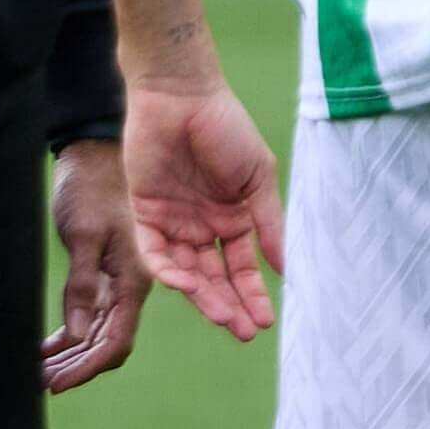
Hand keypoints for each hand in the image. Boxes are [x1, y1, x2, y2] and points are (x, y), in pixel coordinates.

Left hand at [45, 138, 151, 390]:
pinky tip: (57, 336)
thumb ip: (86, 282)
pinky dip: (76, 322)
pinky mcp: (125, 242)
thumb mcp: (86, 231)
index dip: (94, 364)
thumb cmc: (108, 173)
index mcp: (145, 270)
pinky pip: (97, 297)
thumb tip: (78, 330)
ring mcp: (136, 255)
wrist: (147, 120)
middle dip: (83, 364)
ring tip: (43, 366)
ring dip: (76, 347)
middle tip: (49, 383)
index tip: (64, 384)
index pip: (120, 336)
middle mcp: (146, 268)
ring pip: (106, 320)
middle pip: (115, 334)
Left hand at [124, 79, 283, 342]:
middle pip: (215, 277)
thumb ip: (268, 222)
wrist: (182, 97)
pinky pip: (154, 253)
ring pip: (187, 272)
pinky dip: (168, 271)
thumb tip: (285, 266)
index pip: (242, 266)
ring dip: (203, 296)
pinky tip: (186, 284)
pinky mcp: (145, 214)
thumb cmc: (227, 129)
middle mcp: (203, 226)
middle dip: (230, 305)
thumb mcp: (258, 177)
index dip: (252, 294)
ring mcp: (174, 222)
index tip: (265, 322)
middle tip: (245, 331)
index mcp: (233, 216)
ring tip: (223, 317)